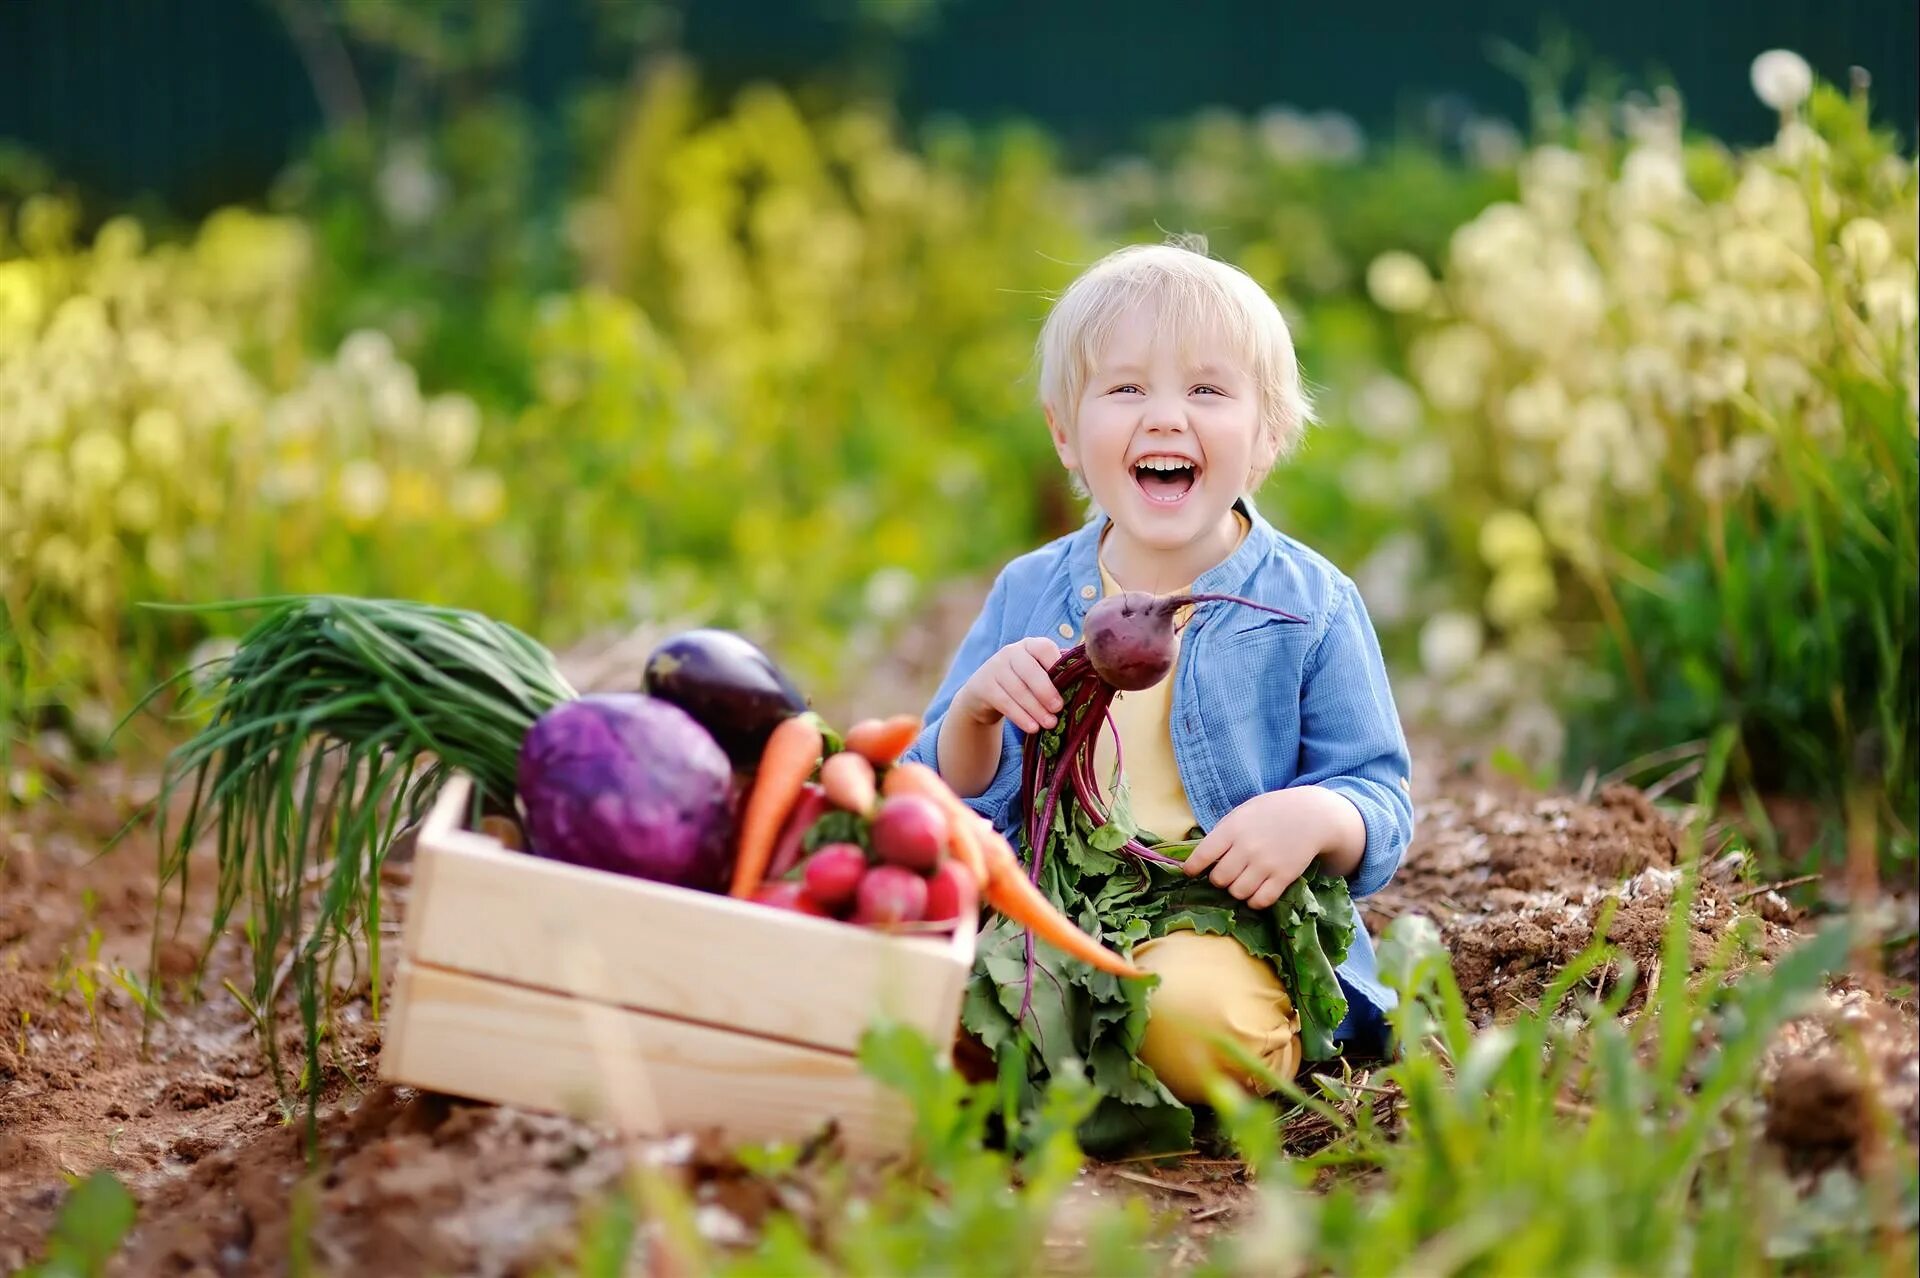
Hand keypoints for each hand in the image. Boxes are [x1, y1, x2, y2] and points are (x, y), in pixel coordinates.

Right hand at [953, 637, 1063, 734]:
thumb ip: (1058, 676)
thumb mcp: (1038, 674)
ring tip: (1050, 724)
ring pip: (1018, 689)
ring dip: (1036, 709)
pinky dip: (1020, 716)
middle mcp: (1011, 652)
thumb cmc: (1022, 683)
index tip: (1069, 684)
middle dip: (1046, 691)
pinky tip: (1032, 727)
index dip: (1056, 664)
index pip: (1044, 648)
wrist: (984, 694)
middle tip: (1059, 708)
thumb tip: (1090, 684)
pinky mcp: (984, 687)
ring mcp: (995, 668)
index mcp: (1030, 645)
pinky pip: (1004, 702)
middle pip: (1029, 670)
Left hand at [1182, 787, 1359, 909]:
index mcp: (1233, 829)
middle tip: (1226, 874)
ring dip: (1237, 891)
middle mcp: (1247, 847)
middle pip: (1219, 879)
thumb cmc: (1271, 812)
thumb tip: (1200, 857)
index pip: (1202, 855)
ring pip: (1237, 893)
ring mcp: (1266, 863)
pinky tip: (1256, 892)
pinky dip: (1254, 901)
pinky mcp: (1284, 876)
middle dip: (1219, 879)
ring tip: (1242, 882)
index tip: (1191, 872)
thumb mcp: (1243, 813)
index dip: (1192, 868)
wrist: (1311, 815)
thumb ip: (1223, 833)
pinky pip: (1261, 901)